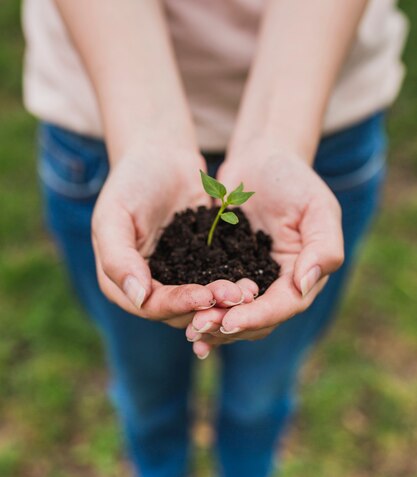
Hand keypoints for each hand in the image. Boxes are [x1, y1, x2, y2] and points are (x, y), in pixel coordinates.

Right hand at [91, 143, 256, 326]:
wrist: (161, 156)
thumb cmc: (131, 182)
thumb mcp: (113, 216)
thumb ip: (117, 258)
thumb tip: (137, 298)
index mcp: (120, 284)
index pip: (150, 307)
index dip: (178, 304)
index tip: (204, 296)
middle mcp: (148, 289)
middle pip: (179, 312)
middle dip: (208, 307)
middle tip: (236, 295)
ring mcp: (175, 280)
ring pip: (201, 304)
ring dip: (224, 302)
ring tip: (247, 291)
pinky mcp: (199, 269)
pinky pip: (216, 284)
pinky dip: (232, 285)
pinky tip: (252, 282)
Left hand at [186, 139, 343, 355]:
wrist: (259, 161)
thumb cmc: (292, 179)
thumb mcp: (317, 206)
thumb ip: (323, 247)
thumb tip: (305, 286)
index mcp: (303, 276)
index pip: (285, 306)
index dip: (258, 316)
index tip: (230, 322)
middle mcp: (278, 288)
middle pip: (258, 321)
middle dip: (229, 326)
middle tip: (200, 326)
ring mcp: (251, 284)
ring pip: (235, 317)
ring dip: (213, 326)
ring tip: (190, 330)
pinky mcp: (225, 276)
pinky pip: (214, 302)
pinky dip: (201, 314)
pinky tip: (183, 325)